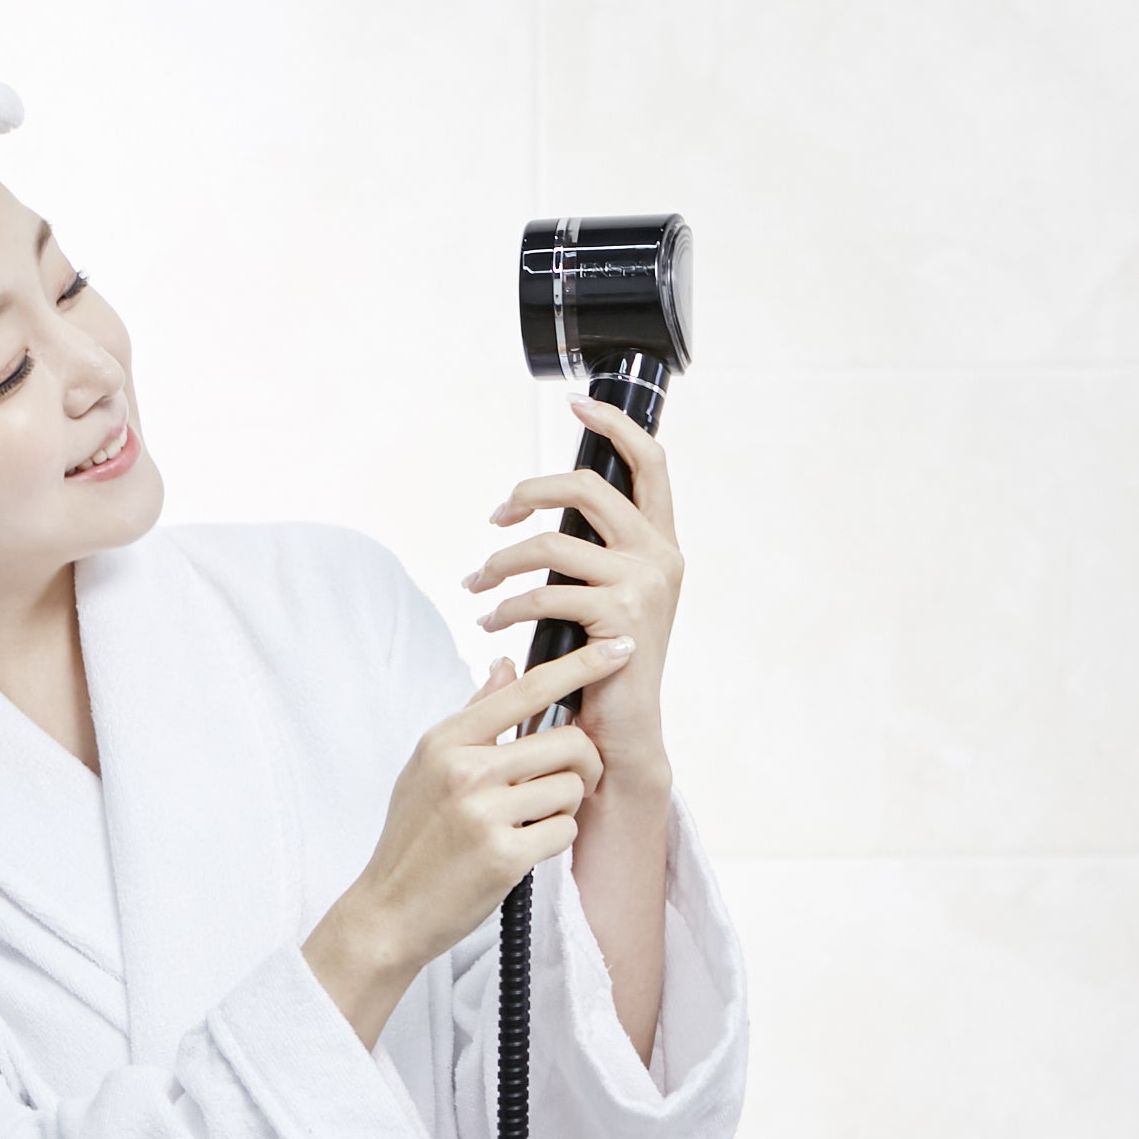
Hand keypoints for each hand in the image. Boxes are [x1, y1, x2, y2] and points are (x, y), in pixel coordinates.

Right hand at [347, 635, 635, 975]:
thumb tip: (505, 666)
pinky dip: (554, 838)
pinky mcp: (504, 855)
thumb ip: (474, 716)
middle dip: (583, 763)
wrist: (390, 908)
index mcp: (447, 740)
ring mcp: (484, 812)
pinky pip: (564, 830)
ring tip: (530, 820)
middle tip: (570, 780)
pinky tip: (524, 847)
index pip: (526, 689)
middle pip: (568, 741)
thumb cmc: (413, 837)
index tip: (619, 650)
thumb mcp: (428, 765)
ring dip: (564, 807)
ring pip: (572, 787)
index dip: (582, 666)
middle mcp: (465, 769)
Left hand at [461, 395, 682, 782]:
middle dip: (528, 493)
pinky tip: (491, 623)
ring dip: (499, 562)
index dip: (614, 426)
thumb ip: (594, 552)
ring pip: (550, 543)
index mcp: (660, 544)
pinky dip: (505, 606)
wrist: (622, 731)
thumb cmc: (604, 664)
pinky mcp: (618, 616)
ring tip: (478, 587)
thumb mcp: (607, 595)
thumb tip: (544, 512)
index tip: (576, 407)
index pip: (650, 463)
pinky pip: (543, 592)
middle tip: (497, 518)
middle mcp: (660, 556)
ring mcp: (643, 585)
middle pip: (586, 487)